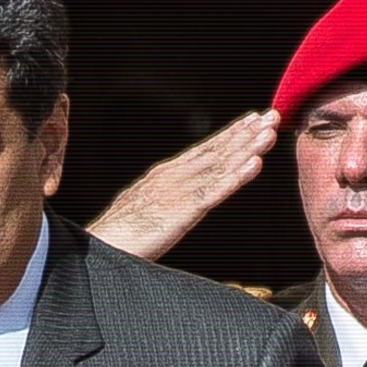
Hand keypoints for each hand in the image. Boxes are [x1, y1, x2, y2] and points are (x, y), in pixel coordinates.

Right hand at [85, 109, 278, 261]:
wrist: (93, 251)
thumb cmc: (115, 237)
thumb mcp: (144, 211)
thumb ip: (164, 201)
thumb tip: (178, 201)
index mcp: (162, 177)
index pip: (201, 151)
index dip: (228, 135)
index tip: (252, 120)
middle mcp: (171, 178)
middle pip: (214, 153)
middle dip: (244, 134)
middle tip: (272, 115)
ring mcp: (176, 194)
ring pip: (218, 167)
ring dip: (246, 148)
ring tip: (269, 133)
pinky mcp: (179, 213)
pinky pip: (212, 193)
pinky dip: (234, 178)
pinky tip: (254, 166)